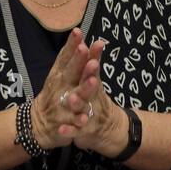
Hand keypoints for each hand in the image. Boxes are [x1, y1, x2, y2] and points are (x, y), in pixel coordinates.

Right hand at [30, 27, 95, 149]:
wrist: (38, 123)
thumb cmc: (54, 93)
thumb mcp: (59, 73)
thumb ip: (69, 56)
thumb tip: (78, 33)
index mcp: (60, 75)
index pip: (66, 57)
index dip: (72, 45)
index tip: (78, 32)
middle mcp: (61, 88)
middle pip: (71, 73)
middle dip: (79, 62)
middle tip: (88, 51)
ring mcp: (62, 106)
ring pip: (74, 97)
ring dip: (83, 90)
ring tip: (93, 81)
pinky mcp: (64, 124)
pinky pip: (71, 123)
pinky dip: (76, 122)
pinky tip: (83, 119)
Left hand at [67, 41, 125, 156]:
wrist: (109, 129)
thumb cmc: (96, 99)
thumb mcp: (94, 79)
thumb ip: (92, 60)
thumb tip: (91, 39)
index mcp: (91, 82)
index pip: (92, 66)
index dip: (92, 55)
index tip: (91, 44)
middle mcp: (92, 96)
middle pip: (89, 84)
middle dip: (88, 75)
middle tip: (90, 64)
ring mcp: (88, 113)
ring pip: (82, 107)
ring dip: (77, 102)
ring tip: (71, 98)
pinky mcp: (83, 130)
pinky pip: (75, 130)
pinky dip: (69, 130)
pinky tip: (61, 130)